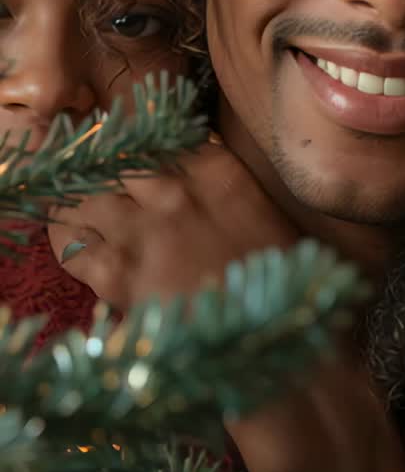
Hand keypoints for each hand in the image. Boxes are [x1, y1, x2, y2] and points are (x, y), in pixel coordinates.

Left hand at [47, 139, 298, 310]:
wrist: (266, 337)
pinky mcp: (115, 273)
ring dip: (76, 205)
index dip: (129, 142)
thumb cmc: (270, 277)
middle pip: (110, 158)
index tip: (120, 151)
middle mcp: (173, 189)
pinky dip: (66, 242)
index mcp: (215, 168)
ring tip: (78, 215)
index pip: (151, 133)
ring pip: (80, 196)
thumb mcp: (254, 208)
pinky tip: (76, 247)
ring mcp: (140, 230)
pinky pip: (68, 243)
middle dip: (97, 171)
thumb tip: (172, 156)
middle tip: (90, 183)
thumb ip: (213, 175)